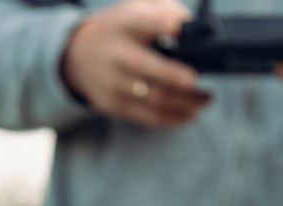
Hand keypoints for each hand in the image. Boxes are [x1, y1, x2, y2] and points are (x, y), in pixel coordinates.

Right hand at [61, 0, 210, 129]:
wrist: (78, 56)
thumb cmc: (120, 31)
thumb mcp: (136, 9)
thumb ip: (163, 10)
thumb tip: (191, 25)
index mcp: (125, 24)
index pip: (143, 21)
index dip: (162, 24)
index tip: (178, 29)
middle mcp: (117, 54)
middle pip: (150, 68)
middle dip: (178, 77)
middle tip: (199, 82)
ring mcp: (115, 84)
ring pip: (156, 99)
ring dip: (186, 103)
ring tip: (204, 99)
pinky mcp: (116, 106)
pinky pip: (150, 117)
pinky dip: (175, 118)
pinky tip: (191, 113)